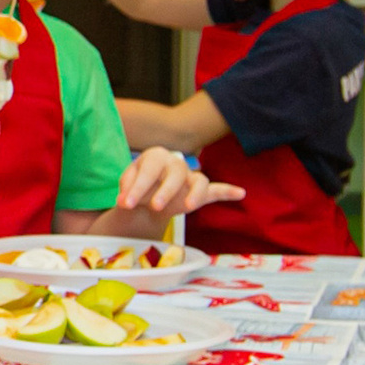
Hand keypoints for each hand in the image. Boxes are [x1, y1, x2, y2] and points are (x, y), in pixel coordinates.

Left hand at [115, 146, 246, 217]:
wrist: (145, 198)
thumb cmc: (135, 189)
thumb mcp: (125, 187)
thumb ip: (126, 191)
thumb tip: (124, 201)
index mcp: (155, 157)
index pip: (149, 169)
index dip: (137, 186)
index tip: (125, 204)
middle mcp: (175, 164)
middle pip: (176, 172)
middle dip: (165, 190)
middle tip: (154, 206)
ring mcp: (190, 177)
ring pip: (198, 180)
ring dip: (195, 193)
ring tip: (189, 207)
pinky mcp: (200, 192)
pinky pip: (216, 190)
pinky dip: (228, 191)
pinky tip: (240, 193)